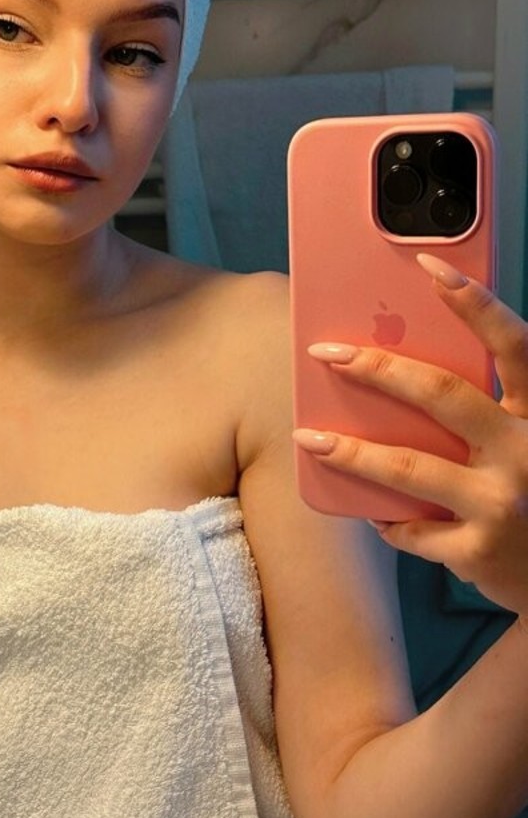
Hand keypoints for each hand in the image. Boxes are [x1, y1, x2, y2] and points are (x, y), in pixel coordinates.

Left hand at [292, 254, 527, 619]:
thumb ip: (491, 413)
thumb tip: (402, 378)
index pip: (514, 345)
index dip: (473, 303)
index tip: (428, 266)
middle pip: (444, 395)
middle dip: (377, 369)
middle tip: (327, 352)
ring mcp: (502, 504)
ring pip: (409, 467)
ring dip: (351, 452)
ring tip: (310, 438)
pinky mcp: (477, 551)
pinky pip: (410, 528)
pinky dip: (385, 518)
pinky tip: (369, 511)